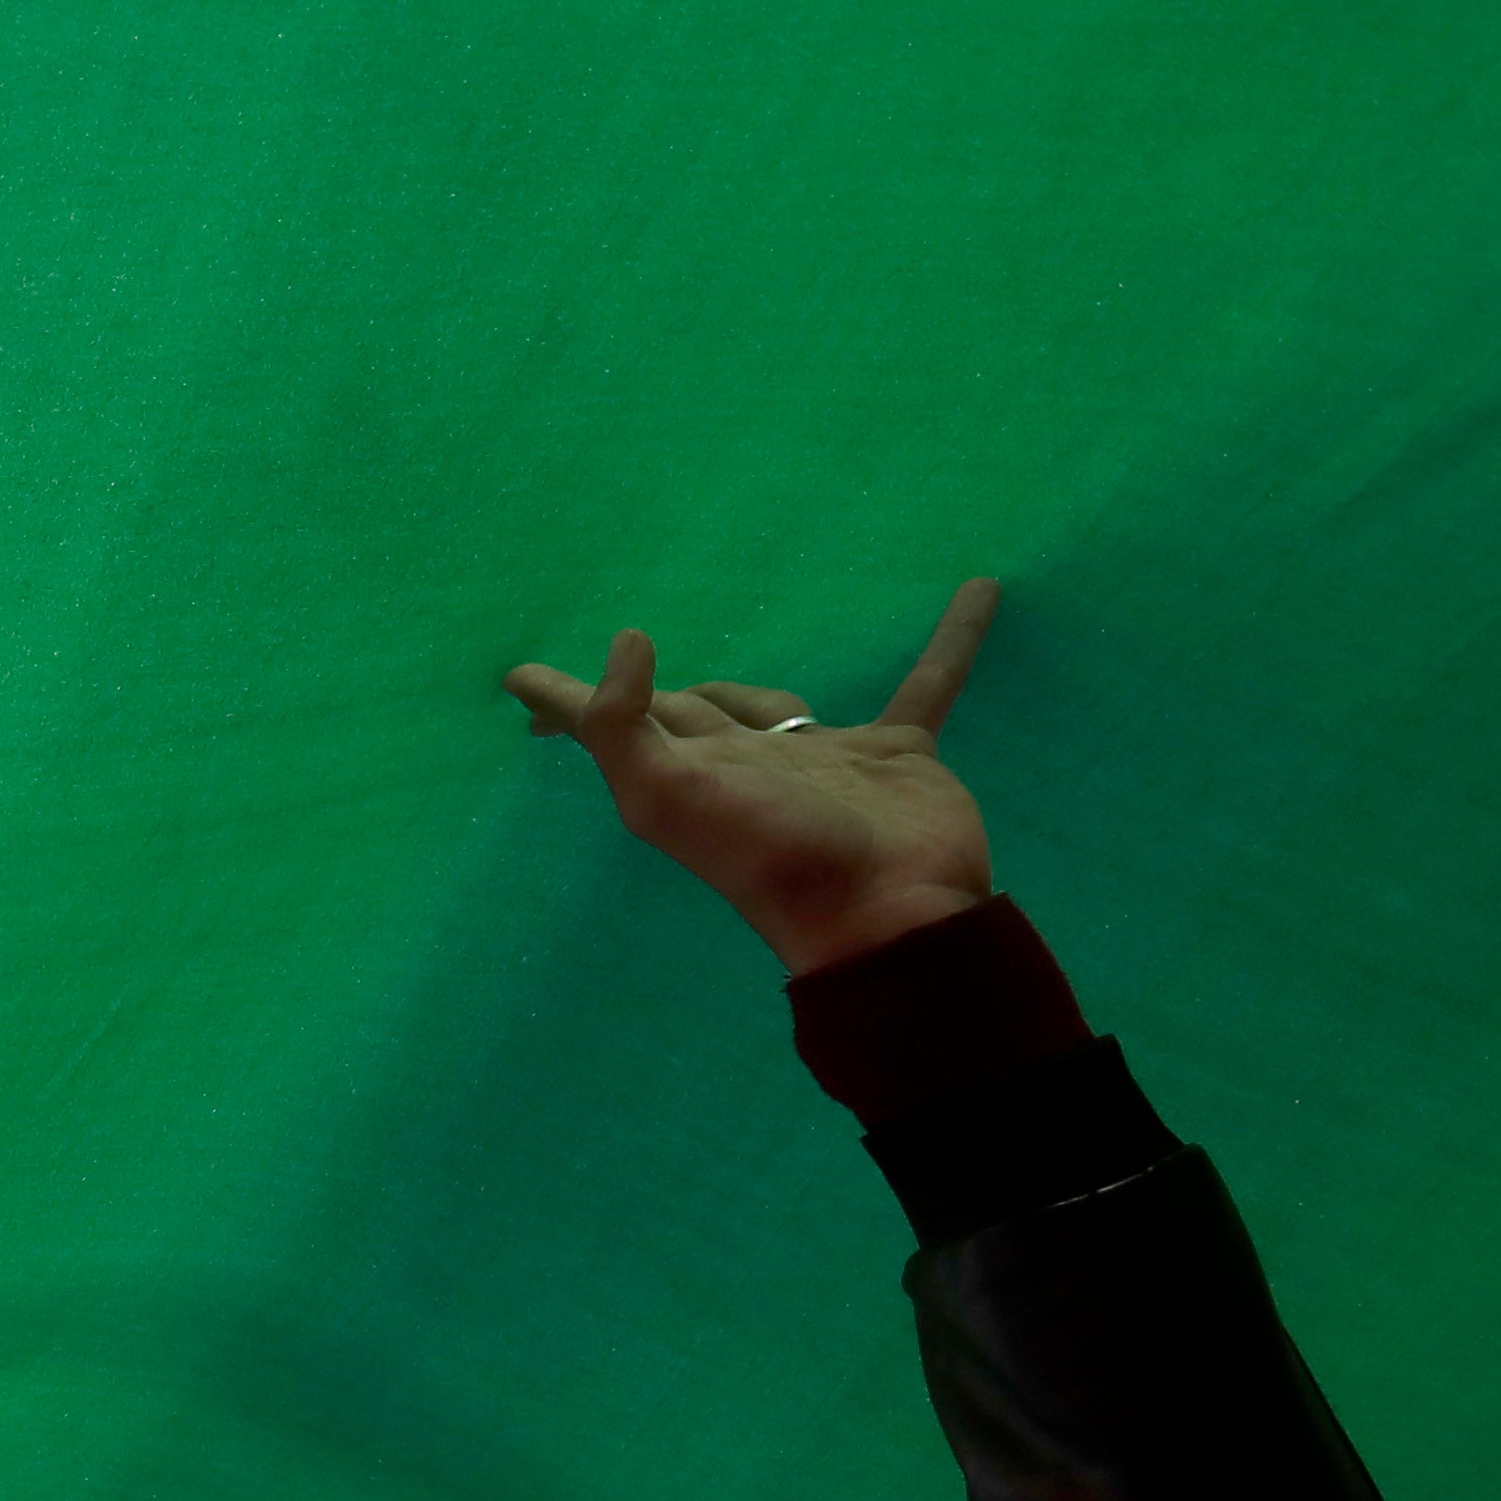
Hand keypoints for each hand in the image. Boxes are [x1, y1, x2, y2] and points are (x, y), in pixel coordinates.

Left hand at [502, 579, 1000, 977]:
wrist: (885, 912)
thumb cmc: (770, 857)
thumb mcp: (668, 797)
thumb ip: (621, 727)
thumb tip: (623, 646)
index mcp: (686, 773)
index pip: (611, 722)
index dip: (565, 700)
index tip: (518, 679)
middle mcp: (744, 765)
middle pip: (690, 710)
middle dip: (656, 691)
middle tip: (630, 664)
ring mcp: (823, 763)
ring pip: (784, 705)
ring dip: (770, 685)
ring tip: (755, 667)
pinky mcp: (898, 756)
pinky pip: (930, 681)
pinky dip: (955, 638)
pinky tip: (983, 589)